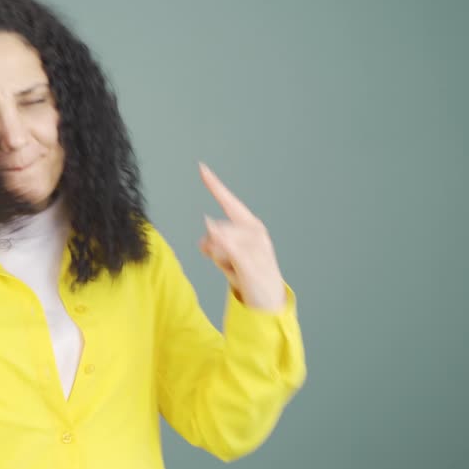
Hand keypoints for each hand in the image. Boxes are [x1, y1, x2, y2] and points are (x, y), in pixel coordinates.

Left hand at [197, 162, 286, 310]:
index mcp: (250, 225)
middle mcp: (256, 231)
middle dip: (212, 249)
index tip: (201, 167)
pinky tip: (219, 252)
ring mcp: (257, 246)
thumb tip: (203, 238)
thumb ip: (214, 245)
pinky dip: (221, 251)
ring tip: (234, 271)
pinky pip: (229, 250)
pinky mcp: (253, 263)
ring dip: (219, 260)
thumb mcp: (227, 258)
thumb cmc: (248, 275)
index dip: (215, 185)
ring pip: (218, 241)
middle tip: (226, 265)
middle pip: (216, 229)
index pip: (229, 201)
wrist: (268, 302)